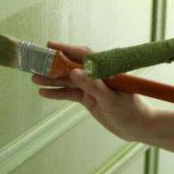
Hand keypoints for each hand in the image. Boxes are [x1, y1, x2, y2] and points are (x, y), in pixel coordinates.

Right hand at [31, 40, 156, 142]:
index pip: (83, 55)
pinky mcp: (89, 98)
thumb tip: (74, 72)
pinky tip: (44, 93)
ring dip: (52, 80)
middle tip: (35, 63)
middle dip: (53, 65)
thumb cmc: (132, 111)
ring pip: (68, 81)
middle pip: (71, 67)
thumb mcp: (111, 99)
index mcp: (105, 69)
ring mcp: (92, 87)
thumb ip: (93, 85)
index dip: (66, 49)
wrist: (140, 128)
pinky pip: (70, 93)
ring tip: (34, 78)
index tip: (49, 45)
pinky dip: (58, 93)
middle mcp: (97, 75)